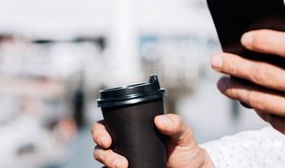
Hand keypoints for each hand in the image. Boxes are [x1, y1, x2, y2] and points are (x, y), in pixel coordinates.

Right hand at [92, 114, 213, 167]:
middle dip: (103, 154)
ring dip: (108, 164)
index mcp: (131, 128)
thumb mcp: (183, 135)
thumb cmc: (185, 149)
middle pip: (100, 146)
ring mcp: (125, 160)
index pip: (106, 125)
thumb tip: (160, 120)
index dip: (99, 131)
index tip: (106, 140)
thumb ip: (176, 124)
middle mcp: (124, 144)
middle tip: (118, 162)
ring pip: (104, 161)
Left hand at [211, 30, 284, 165]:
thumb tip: (275, 43)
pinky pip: (275, 121)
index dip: (263, 41)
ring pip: (263, 101)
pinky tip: (249, 102)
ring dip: (238, 91)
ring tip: (223, 84)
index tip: (244, 38)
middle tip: (217, 60)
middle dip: (236, 66)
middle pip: (267, 75)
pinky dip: (259, 110)